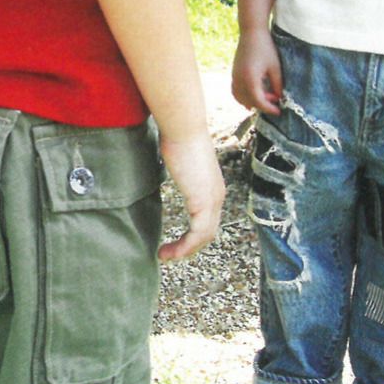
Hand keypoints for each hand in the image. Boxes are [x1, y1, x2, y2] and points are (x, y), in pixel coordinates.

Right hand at [157, 134, 224, 260]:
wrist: (183, 127)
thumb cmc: (178, 135)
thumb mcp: (181, 158)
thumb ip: (180, 168)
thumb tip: (170, 164)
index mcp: (213, 186)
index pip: (208, 218)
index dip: (193, 233)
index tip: (174, 239)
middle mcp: (218, 195)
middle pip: (209, 231)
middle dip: (189, 246)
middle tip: (169, 253)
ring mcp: (213, 199)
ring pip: (204, 237)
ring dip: (185, 250)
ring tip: (165, 256)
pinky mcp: (202, 202)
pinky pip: (196, 235)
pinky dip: (183, 247)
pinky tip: (168, 251)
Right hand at [232, 28, 282, 115]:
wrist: (252, 32)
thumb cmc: (265, 48)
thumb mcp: (275, 68)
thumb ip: (277, 85)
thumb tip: (279, 98)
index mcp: (250, 79)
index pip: (259, 101)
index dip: (269, 108)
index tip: (279, 111)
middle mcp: (239, 80)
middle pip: (249, 101)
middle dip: (263, 104)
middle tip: (276, 100)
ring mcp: (234, 76)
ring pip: (240, 97)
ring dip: (252, 101)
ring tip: (266, 96)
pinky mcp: (233, 73)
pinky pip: (236, 90)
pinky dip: (244, 96)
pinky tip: (255, 92)